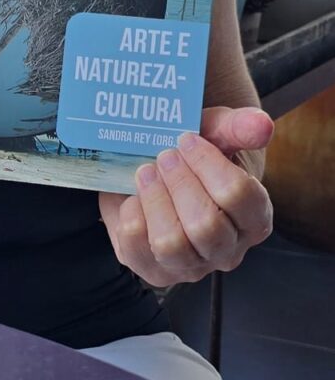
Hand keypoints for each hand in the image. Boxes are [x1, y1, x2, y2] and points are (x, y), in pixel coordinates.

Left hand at [99, 106, 273, 285]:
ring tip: (146, 172)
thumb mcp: (213, 133)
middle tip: (165, 155)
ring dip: (154, 199)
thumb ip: (238, 127)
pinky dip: (131, 215)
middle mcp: (227, 249)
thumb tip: (261, 124)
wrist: (154, 170)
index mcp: (253, 217)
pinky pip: (136, 247)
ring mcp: (190, 265)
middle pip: (206, 225)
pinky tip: (134, 197)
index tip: (186, 139)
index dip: (208, 163)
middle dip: (179, 183)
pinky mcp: (153, 269)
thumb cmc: (191, 154)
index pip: (241, 196)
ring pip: (172, 244)